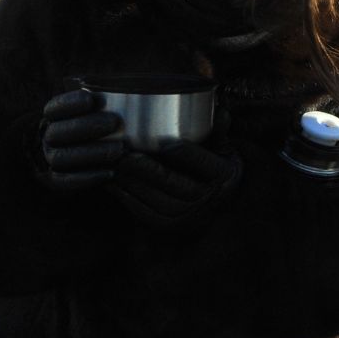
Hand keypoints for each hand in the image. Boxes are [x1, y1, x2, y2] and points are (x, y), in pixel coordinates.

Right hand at [37, 88, 123, 189]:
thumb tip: (122, 91)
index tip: (90, 99)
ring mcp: (50, 159)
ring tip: (119, 149)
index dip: (69, 104)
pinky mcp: (56, 180)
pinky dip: (87, 177)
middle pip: (57, 132)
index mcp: (54, 118)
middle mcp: (48, 138)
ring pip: (61, 157)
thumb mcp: (101, 114)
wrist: (94, 158)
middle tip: (114, 122)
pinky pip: (64, 181)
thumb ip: (107, 104)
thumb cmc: (104, 128)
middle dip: (85, 126)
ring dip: (91, 153)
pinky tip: (110, 172)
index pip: (54, 109)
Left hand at [108, 141, 243, 229]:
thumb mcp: (222, 149)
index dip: (186, 154)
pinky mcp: (168, 226)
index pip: (205, 164)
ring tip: (114, 165)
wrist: (213, 204)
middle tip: (125, 154)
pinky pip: (144, 213)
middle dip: (148, 170)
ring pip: (157, 201)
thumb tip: (220, 111)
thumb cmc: (213, 168)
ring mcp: (189, 217)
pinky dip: (126, 198)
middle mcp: (209, 200)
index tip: (165, 143)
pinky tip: (113, 182)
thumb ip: (218, 131)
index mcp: (225, 176)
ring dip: (133, 184)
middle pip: (176, 184)